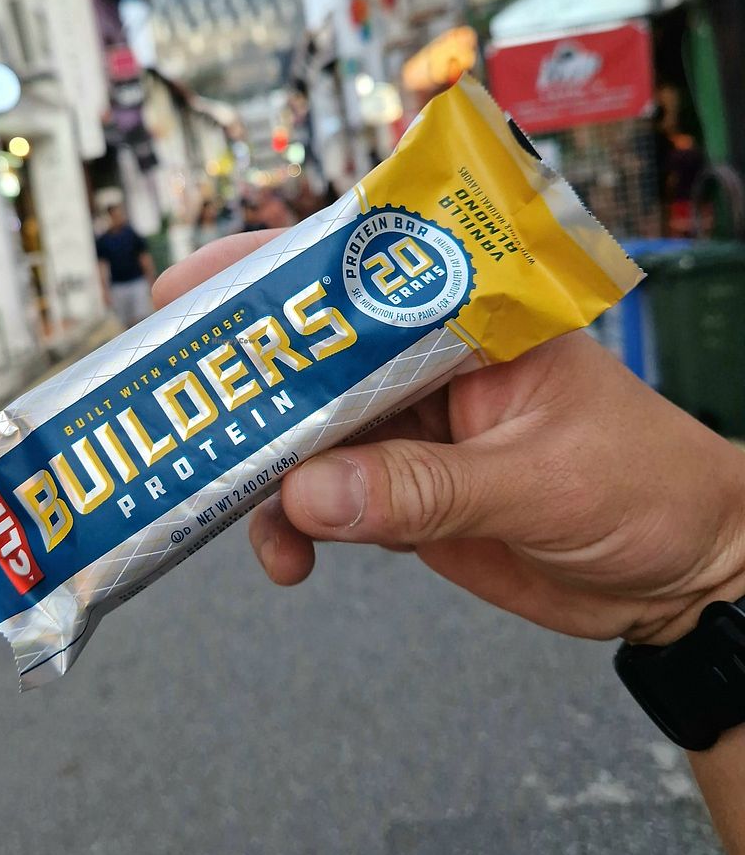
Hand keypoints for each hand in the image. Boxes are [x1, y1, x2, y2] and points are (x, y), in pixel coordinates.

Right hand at [155, 233, 744, 646]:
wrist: (680, 578)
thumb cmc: (648, 488)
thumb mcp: (540, 482)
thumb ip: (424, 490)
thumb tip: (307, 493)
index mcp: (471, 318)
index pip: (359, 275)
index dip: (269, 279)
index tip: (189, 293)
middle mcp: (426, 364)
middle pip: (311, 357)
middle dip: (241, 384)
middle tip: (174, 413)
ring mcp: (408, 430)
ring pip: (302, 436)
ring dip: (260, 476)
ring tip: (247, 519)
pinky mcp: (400, 492)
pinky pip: (320, 501)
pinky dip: (290, 528)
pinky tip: (289, 558)